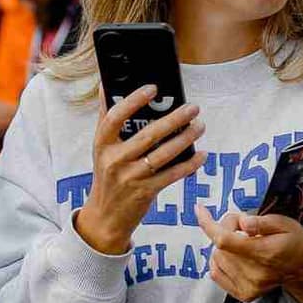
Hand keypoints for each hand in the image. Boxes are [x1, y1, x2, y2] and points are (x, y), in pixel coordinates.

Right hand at [74, 86, 204, 254]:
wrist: (105, 217)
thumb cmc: (107, 177)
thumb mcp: (101, 149)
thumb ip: (106, 118)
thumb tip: (105, 86)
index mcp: (103, 145)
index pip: (115, 118)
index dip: (133, 101)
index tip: (152, 89)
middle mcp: (115, 160)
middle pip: (148, 135)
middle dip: (174, 119)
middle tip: (192, 108)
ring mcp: (130, 177)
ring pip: (163, 154)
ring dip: (185, 139)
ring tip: (200, 126)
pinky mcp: (145, 192)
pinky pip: (172, 175)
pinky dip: (189, 164)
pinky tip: (201, 154)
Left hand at [194, 208, 302, 302]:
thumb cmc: (294, 242)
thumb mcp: (283, 223)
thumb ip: (260, 222)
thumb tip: (241, 223)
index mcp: (264, 253)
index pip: (225, 240)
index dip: (209, 224)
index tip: (200, 210)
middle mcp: (255, 273)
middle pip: (220, 247)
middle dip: (226, 230)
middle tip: (244, 228)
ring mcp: (248, 286)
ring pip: (217, 258)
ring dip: (224, 247)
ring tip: (245, 243)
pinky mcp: (244, 294)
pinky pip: (216, 273)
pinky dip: (220, 261)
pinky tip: (235, 256)